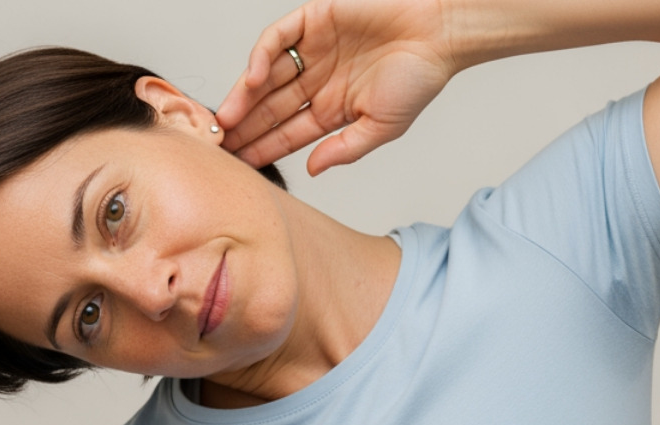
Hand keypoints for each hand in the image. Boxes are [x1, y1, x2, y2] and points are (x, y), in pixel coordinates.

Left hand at [215, 0, 456, 175]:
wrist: (439, 31)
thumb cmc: (419, 77)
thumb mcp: (381, 127)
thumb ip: (345, 149)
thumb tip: (312, 170)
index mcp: (332, 109)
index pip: (287, 133)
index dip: (263, 148)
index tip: (239, 166)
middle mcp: (318, 80)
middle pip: (270, 108)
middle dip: (245, 127)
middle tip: (219, 146)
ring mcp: (313, 50)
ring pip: (267, 76)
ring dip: (245, 97)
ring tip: (227, 120)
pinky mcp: (313, 19)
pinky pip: (278, 38)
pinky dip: (261, 57)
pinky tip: (253, 80)